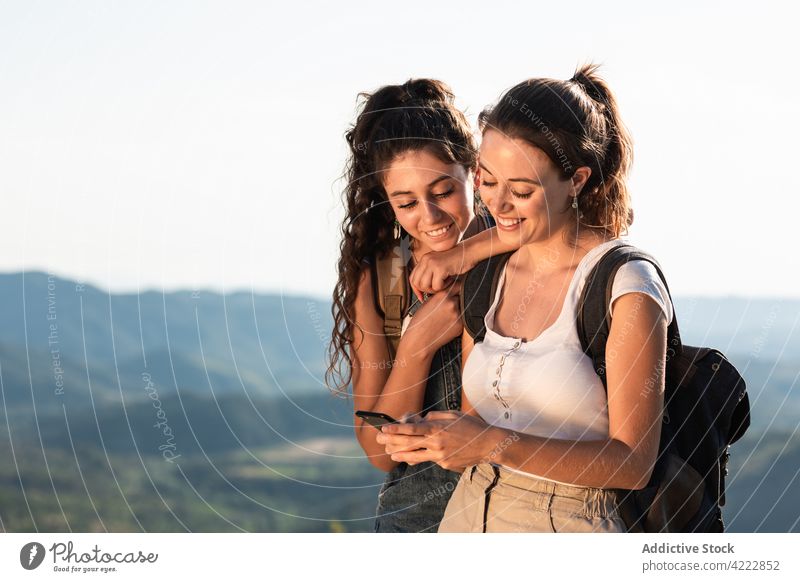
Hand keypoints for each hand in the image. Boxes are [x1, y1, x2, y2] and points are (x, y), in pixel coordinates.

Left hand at [376, 410, 503, 471]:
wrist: (488, 445)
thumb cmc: (470, 426)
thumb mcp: (451, 414)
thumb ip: (433, 417)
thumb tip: (419, 421)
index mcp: (437, 428)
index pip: (411, 429)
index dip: (395, 430)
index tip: (383, 429)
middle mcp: (436, 443)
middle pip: (408, 444)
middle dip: (391, 442)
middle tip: (379, 441)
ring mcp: (440, 456)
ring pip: (415, 456)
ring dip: (401, 455)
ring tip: (391, 454)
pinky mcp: (445, 464)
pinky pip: (430, 459)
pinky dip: (424, 456)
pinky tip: (415, 456)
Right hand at [403, 280, 462, 355]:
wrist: (419, 340)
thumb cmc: (420, 322)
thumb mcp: (428, 302)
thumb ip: (441, 295)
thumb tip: (452, 291)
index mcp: (442, 296)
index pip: (458, 284)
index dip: (457, 287)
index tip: (457, 289)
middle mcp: (451, 304)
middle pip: (462, 295)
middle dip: (457, 298)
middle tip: (448, 306)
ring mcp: (457, 315)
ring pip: (462, 307)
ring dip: (458, 309)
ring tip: (445, 316)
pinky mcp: (460, 326)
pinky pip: (463, 318)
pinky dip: (457, 319)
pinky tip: (447, 323)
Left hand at [410, 245, 472, 295]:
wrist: (470, 251)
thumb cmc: (458, 260)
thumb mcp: (440, 265)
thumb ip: (430, 274)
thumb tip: (422, 291)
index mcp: (424, 259)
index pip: (412, 277)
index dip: (416, 289)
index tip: (421, 296)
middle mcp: (426, 259)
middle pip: (417, 283)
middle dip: (426, 290)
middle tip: (437, 288)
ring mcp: (432, 263)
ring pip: (425, 286)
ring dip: (435, 289)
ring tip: (444, 283)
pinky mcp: (440, 268)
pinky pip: (436, 286)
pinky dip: (443, 287)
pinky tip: (450, 280)